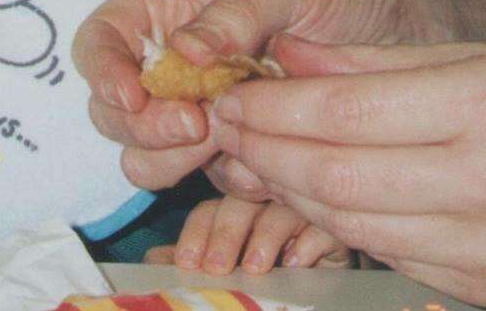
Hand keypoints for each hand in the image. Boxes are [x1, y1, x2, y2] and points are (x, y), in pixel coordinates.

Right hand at [72, 0, 415, 190]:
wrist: (405, 31)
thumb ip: (233, 13)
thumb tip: (182, 51)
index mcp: (164, 4)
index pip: (100, 40)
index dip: (102, 72)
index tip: (132, 96)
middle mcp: (166, 59)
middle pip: (111, 109)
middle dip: (142, 126)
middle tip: (195, 128)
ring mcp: (194, 108)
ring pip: (143, 154)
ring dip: (171, 160)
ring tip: (223, 142)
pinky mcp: (228, 147)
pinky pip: (203, 179)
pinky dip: (226, 178)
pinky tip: (266, 161)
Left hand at [143, 196, 349, 274]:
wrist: (316, 284)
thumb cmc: (266, 268)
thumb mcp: (225, 265)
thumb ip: (192, 258)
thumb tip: (153, 259)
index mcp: (228, 206)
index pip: (206, 210)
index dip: (195, 236)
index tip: (187, 263)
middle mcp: (261, 200)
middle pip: (239, 202)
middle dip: (224, 234)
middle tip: (217, 267)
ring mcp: (298, 208)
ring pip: (279, 208)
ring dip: (264, 237)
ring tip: (255, 267)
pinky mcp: (332, 225)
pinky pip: (321, 224)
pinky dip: (308, 243)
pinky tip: (297, 262)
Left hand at [213, 37, 485, 305]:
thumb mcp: (470, 57)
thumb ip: (368, 61)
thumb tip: (283, 55)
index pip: (345, 112)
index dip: (273, 107)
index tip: (229, 95)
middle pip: (335, 173)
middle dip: (262, 148)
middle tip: (224, 126)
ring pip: (348, 221)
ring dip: (285, 189)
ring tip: (253, 156)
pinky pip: (381, 252)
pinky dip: (330, 222)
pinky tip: (305, 192)